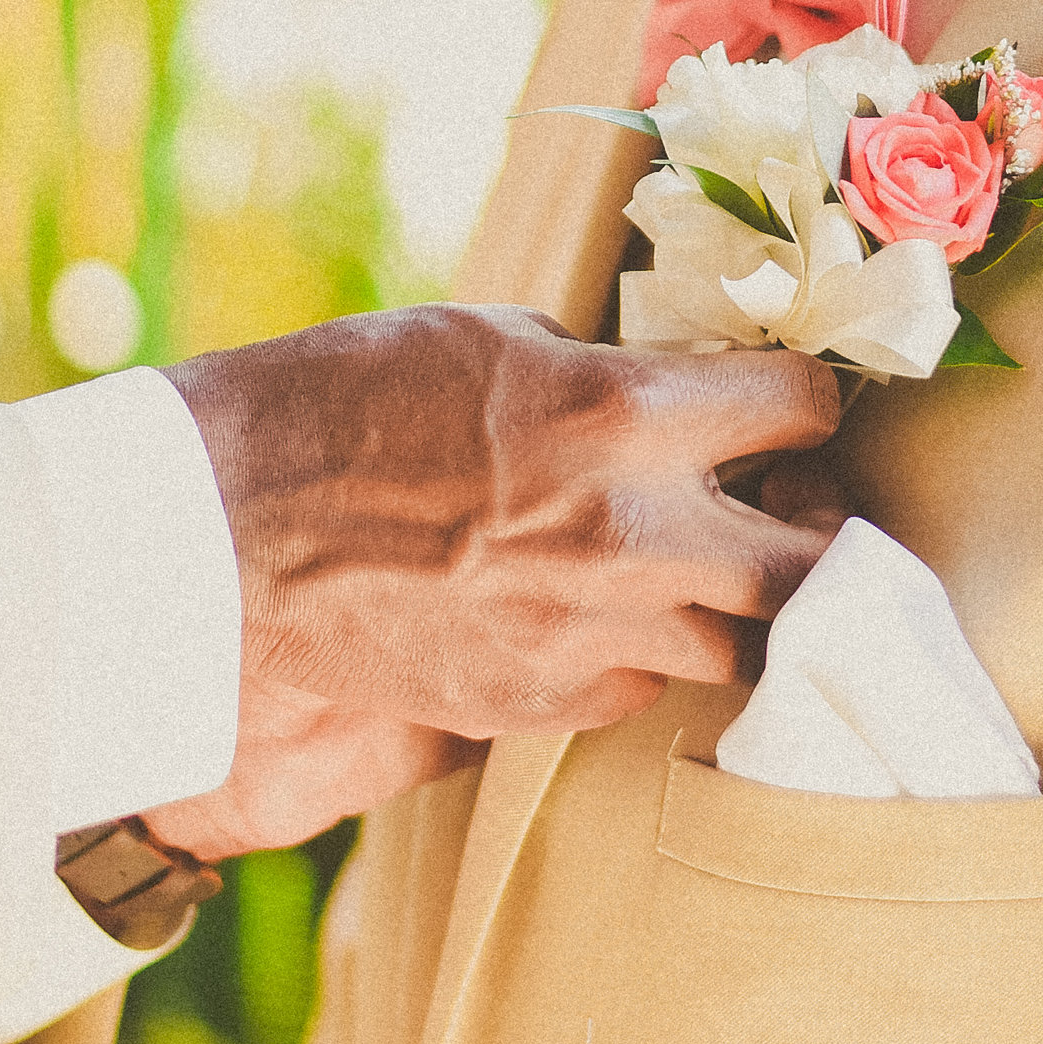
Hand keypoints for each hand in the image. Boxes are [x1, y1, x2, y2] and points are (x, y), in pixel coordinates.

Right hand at [147, 307, 837, 851]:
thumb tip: (659, 395)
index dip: (810, 401)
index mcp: (625, 416)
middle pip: (813, 565)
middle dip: (817, 533)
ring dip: (731, 607)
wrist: (226, 536)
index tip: (793, 405)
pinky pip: (637, 688)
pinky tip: (595, 616)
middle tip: (790, 509)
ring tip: (691, 569)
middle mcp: (637, 536)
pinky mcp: (542, 702)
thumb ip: (595, 373)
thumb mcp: (484, 341)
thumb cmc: (339, 409)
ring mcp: (595, 634)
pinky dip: (638, 655)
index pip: (802, 408)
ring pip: (737, 647)